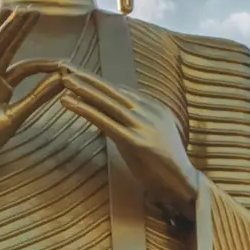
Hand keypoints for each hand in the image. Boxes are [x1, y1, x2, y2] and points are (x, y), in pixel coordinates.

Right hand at [0, 8, 60, 171]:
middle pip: (9, 48)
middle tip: (36, 11)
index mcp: (2, 90)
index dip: (42, 63)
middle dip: (21, 30)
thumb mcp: (16, 117)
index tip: (61, 61)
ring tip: (21, 10)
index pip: (25, 68)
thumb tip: (61, 81)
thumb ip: (37, 97)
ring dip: (7, 26)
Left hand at [58, 65, 198, 216]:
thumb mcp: (148, 136)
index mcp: (153, 107)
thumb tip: (109, 113)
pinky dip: (86, 111)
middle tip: (65, 66)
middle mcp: (149, 111)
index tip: (77, 71)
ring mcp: (143, 125)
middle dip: (87, 78)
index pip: (119, 90)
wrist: (184, 183)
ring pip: (108, 103)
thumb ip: (132, 122)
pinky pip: (107, 123)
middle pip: (112, 90)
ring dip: (84, 90)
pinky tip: (70, 103)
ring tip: (65, 80)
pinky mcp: (137, 141)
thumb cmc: (163, 164)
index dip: (97, 80)